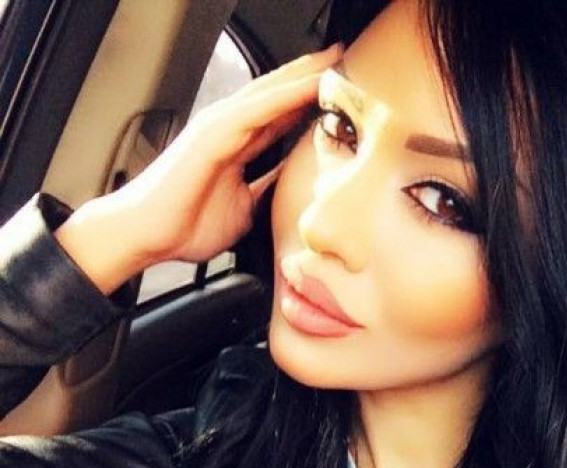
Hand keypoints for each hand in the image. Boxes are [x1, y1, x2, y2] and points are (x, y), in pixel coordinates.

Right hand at [55, 44, 341, 293]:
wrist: (148, 235)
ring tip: (332, 59)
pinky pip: (257, 110)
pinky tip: (308, 86)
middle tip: (342, 59)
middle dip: (309, 75)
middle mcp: (229, 129)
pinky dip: (284, 96)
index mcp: (237, 146)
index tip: (341, 93)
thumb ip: (264, 190)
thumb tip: (286, 188)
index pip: (279, 115)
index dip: (309, 100)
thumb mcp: (243, 208)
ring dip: (302, 75)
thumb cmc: (186, 224)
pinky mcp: (213, 134)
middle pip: (277, 94)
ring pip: (269, 92)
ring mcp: (220, 128)